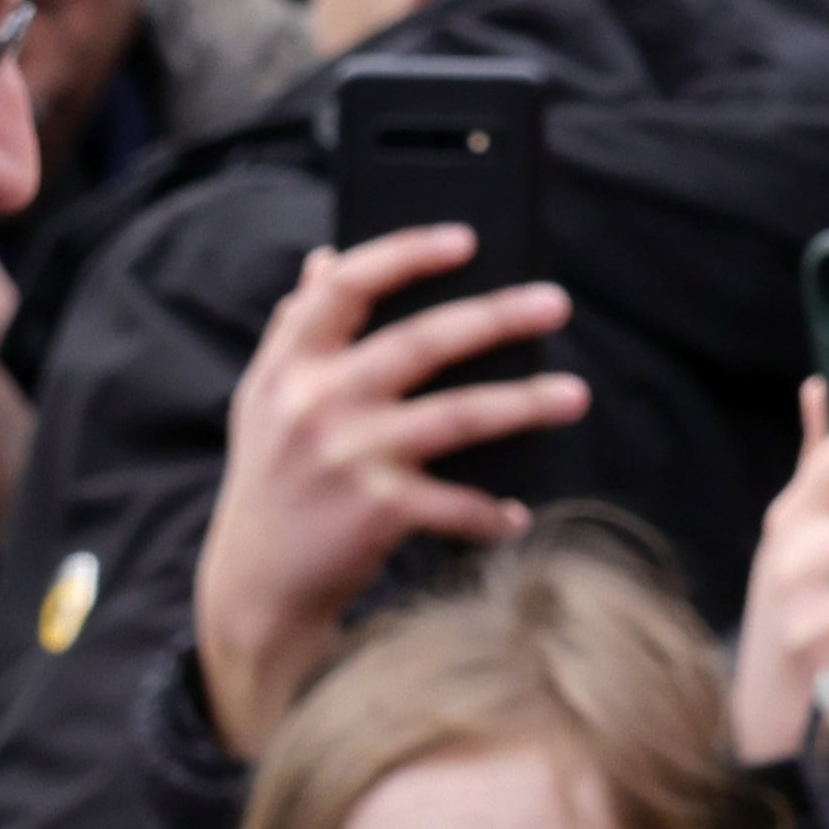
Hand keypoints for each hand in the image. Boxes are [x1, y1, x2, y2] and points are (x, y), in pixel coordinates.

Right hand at [191, 226, 584, 760]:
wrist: (253, 587)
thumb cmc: (273, 482)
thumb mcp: (265, 400)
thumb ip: (295, 329)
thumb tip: (324, 260)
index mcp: (289, 364)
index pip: (349, 286)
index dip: (408, 254)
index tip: (466, 241)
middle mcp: (315, 402)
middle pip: (423, 341)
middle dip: (498, 316)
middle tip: (555, 303)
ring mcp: (348, 457)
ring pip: (457, 415)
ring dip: (524, 404)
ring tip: (575, 395)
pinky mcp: (376, 512)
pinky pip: (455, 504)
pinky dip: (490, 513)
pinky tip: (516, 515)